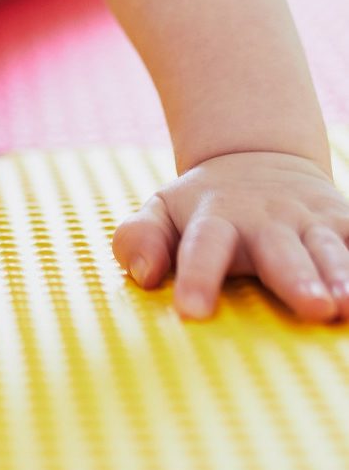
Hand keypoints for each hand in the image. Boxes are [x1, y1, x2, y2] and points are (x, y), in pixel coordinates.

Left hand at [112, 150, 348, 321]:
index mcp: (216, 218)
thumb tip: (143, 274)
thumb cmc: (204, 207)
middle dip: (297, 278)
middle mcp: (266, 218)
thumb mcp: (163, 212)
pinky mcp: (344, 220)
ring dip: (342, 273)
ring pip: (328, 247)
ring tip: (347, 304)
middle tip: (313, 308)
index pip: (203, 246)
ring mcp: (309, 219)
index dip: (197, 276)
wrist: (258, 156)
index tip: (191, 312)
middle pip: (280, 250)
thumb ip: (141, 238)